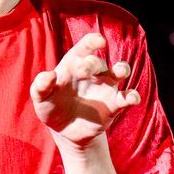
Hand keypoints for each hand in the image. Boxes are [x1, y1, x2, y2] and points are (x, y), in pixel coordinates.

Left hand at [32, 33, 139, 151]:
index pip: (85, 47)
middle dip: (92, 64)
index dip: (93, 41)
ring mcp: (105, 87)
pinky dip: (133, 96)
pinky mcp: (114, 105)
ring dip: (122, 68)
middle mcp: (93, 73)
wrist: (65, 132)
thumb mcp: (41, 99)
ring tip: (119, 72)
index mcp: (74, 65)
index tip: (99, 41)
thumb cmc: (52, 108)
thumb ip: (40, 86)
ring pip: (120, 71)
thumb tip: (49, 75)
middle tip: (82, 73)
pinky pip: (128, 97)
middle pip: (98, 62)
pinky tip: (131, 99)